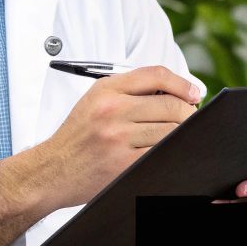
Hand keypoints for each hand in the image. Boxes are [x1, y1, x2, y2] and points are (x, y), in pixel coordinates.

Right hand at [0, 66, 199, 245]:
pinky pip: (162, 152)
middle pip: (171, 104)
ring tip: (178, 136)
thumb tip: (177, 91)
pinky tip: (169, 152)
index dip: (183, 83)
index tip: (194, 93)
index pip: (156, 75)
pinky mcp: (123, 162)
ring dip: (182, 134)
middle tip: (190, 119)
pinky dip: (171, 151)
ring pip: (171, 129)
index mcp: (106, 89)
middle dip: (188, 113)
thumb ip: (130, 91)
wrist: (51, 170)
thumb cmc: (78, 136)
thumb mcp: (95, 101)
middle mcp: (112, 109)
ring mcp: (118, 136)